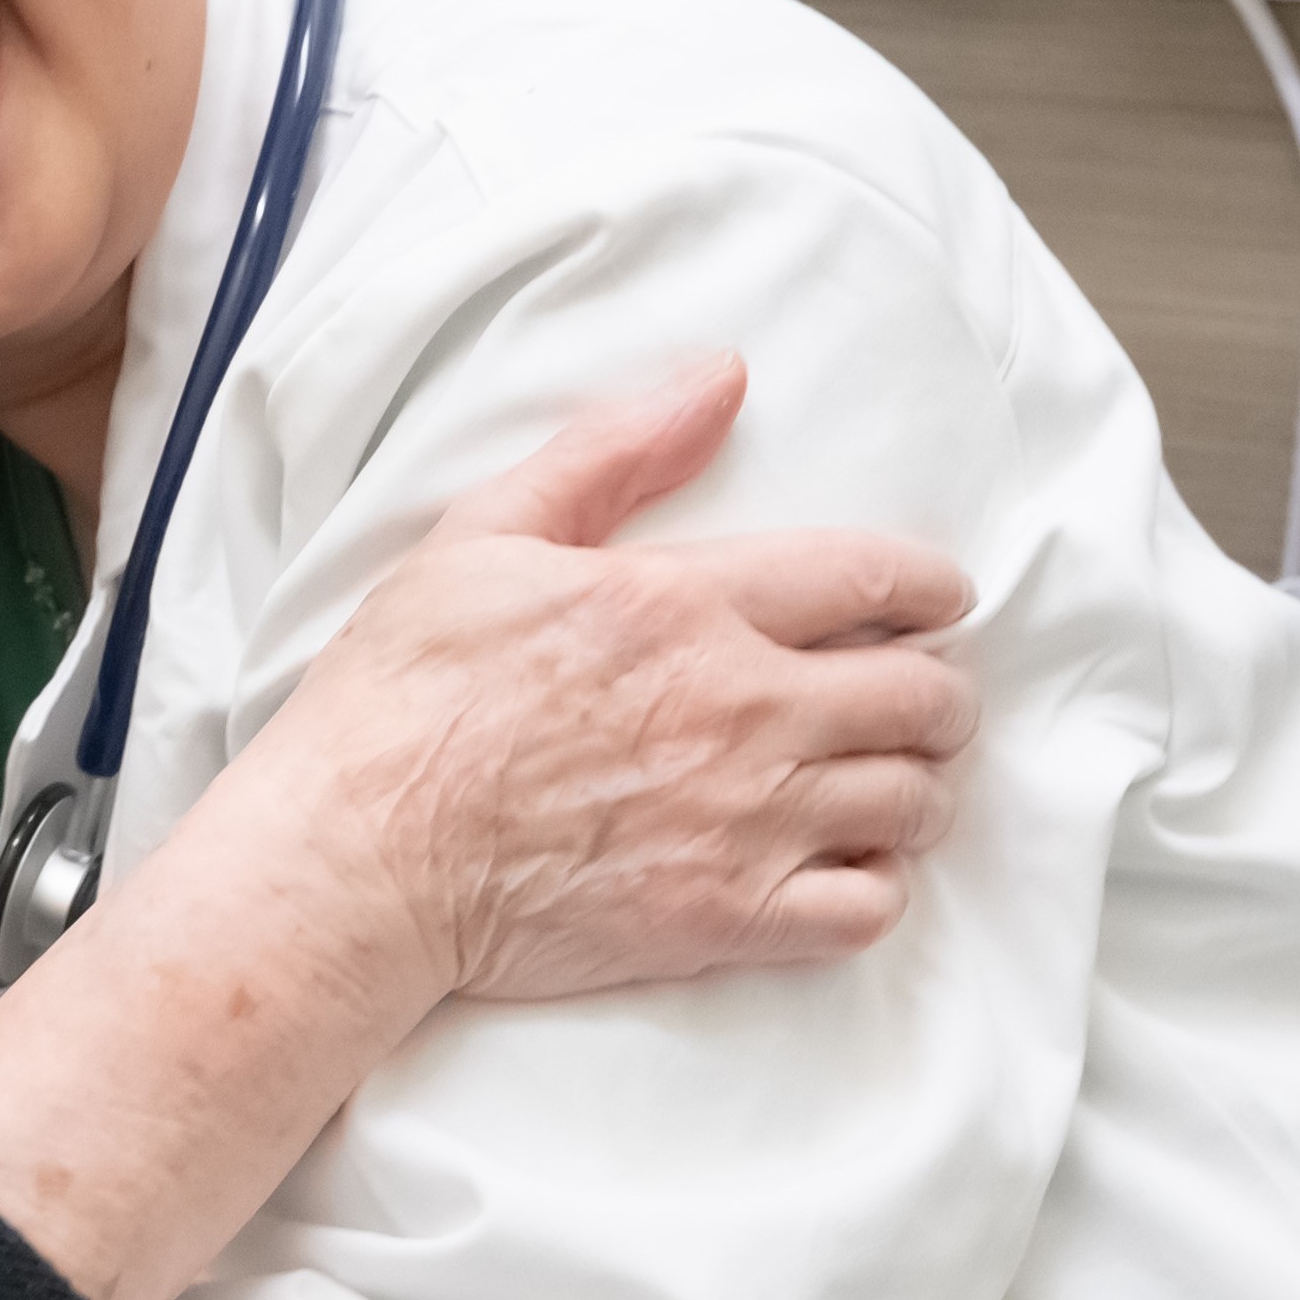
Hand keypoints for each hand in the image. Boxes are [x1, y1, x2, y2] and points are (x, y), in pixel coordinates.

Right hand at [239, 354, 977, 1003]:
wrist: (359, 858)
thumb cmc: (403, 699)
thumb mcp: (487, 534)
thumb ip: (614, 452)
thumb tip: (719, 381)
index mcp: (685, 603)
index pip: (874, 577)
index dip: (932, 586)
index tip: (940, 600)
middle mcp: (739, 709)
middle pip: (921, 696)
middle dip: (939, 692)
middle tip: (918, 698)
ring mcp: (742, 821)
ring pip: (912, 800)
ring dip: (915, 786)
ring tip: (884, 782)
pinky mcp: (726, 918)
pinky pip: (868, 907)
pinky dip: (876, 885)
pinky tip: (840, 867)